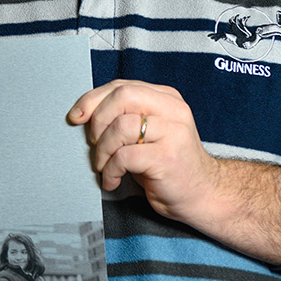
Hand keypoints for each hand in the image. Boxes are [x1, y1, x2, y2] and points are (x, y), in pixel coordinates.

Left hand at [67, 78, 217, 218]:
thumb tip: (85, 112)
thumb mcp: (149, 132)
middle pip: (122, 96)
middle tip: (94, 143)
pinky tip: (113, 180)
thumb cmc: (169, 164)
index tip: (77, 116)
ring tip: (104, 165)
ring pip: (121, 126)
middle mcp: (173, 110)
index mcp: (167, 98)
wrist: (203, 194)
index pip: (121, 86)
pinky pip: (125, 156)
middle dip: (98, 120)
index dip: (93, 99)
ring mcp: (173, 133)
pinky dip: (111, 170)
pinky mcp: (167, 157)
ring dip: (103, 150)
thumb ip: (127, 115)